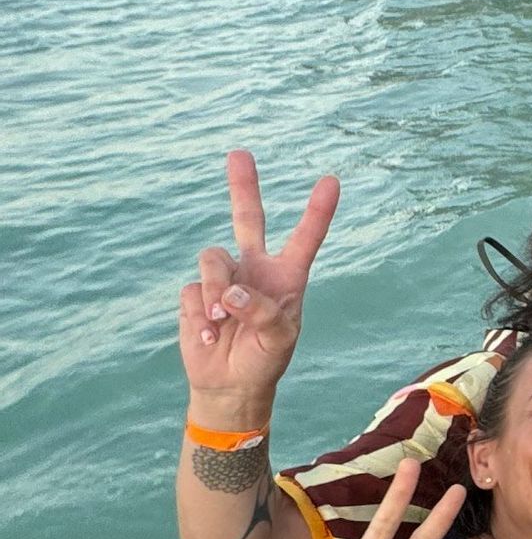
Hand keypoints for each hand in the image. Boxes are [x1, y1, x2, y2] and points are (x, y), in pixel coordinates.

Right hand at [180, 151, 338, 424]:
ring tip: (220, 320)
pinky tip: (208, 336)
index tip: (332, 181)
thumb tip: (229, 290)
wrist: (229, 385)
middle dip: (243, 186)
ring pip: (213, 259)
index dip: (317, 212)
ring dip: (215, 289)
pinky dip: (199, 315)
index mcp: (287, 276)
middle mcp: (255, 269)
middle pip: (247, 218)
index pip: (304, 238)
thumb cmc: (264, 360)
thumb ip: (262, 310)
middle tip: (239, 153)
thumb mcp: (278, 339)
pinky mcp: (196, 294)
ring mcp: (224, 279)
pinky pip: (192, 290)